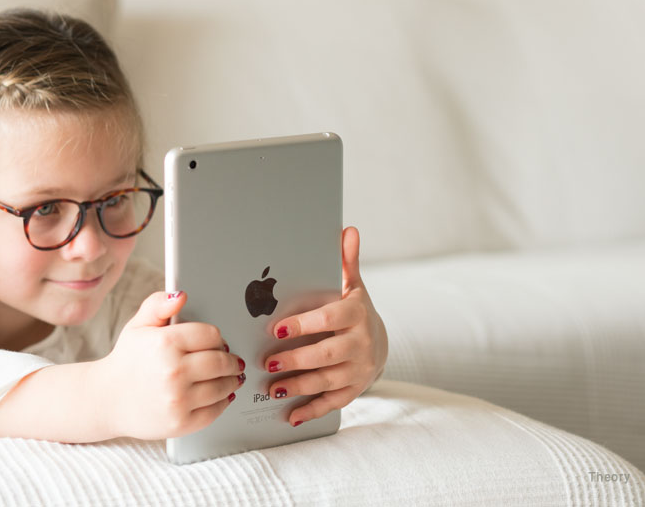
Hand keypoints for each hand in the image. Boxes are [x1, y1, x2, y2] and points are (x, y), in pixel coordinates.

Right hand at [99, 291, 245, 439]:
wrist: (107, 399)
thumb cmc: (127, 361)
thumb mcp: (138, 326)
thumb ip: (158, 304)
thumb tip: (180, 295)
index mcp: (164, 343)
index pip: (210, 335)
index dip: (217, 338)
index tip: (217, 342)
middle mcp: (173, 371)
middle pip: (221, 361)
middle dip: (230, 360)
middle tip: (232, 360)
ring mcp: (178, 399)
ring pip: (222, 386)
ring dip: (231, 381)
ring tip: (232, 377)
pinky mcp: (181, 423)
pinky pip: (215, 410)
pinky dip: (223, 402)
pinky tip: (222, 395)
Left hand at [263, 226, 387, 426]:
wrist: (378, 342)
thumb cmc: (354, 310)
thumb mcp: (352, 286)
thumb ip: (346, 262)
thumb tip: (348, 230)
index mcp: (355, 314)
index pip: (329, 320)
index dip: (303, 326)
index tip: (275, 329)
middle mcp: (360, 343)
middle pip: (325, 354)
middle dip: (295, 360)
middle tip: (266, 363)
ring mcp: (358, 369)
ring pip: (326, 381)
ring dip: (298, 386)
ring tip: (271, 388)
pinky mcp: (354, 389)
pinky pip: (332, 403)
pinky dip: (311, 410)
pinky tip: (289, 415)